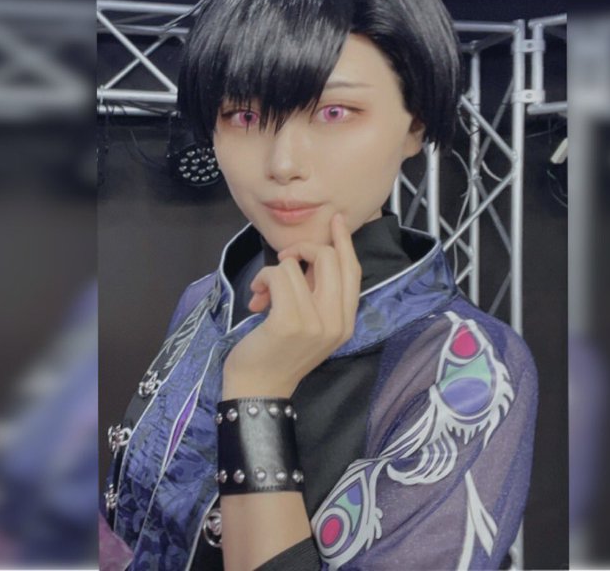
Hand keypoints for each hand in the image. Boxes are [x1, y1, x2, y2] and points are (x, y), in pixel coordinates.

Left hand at [222, 212, 361, 398]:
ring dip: (273, 272)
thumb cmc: (279, 354)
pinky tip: (257, 298)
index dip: (345, 242)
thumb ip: (318, 293)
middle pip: (330, 259)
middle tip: (285, 259)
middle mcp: (337, 322)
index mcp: (346, 321)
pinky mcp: (289, 322)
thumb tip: (310, 259)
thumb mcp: (311, 324)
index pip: (352, 271)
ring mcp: (315, 323)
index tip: (338, 220)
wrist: (259, 390)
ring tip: (263, 293)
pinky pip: (278, 275)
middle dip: (303, 250)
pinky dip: (263, 279)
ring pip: (296, 266)